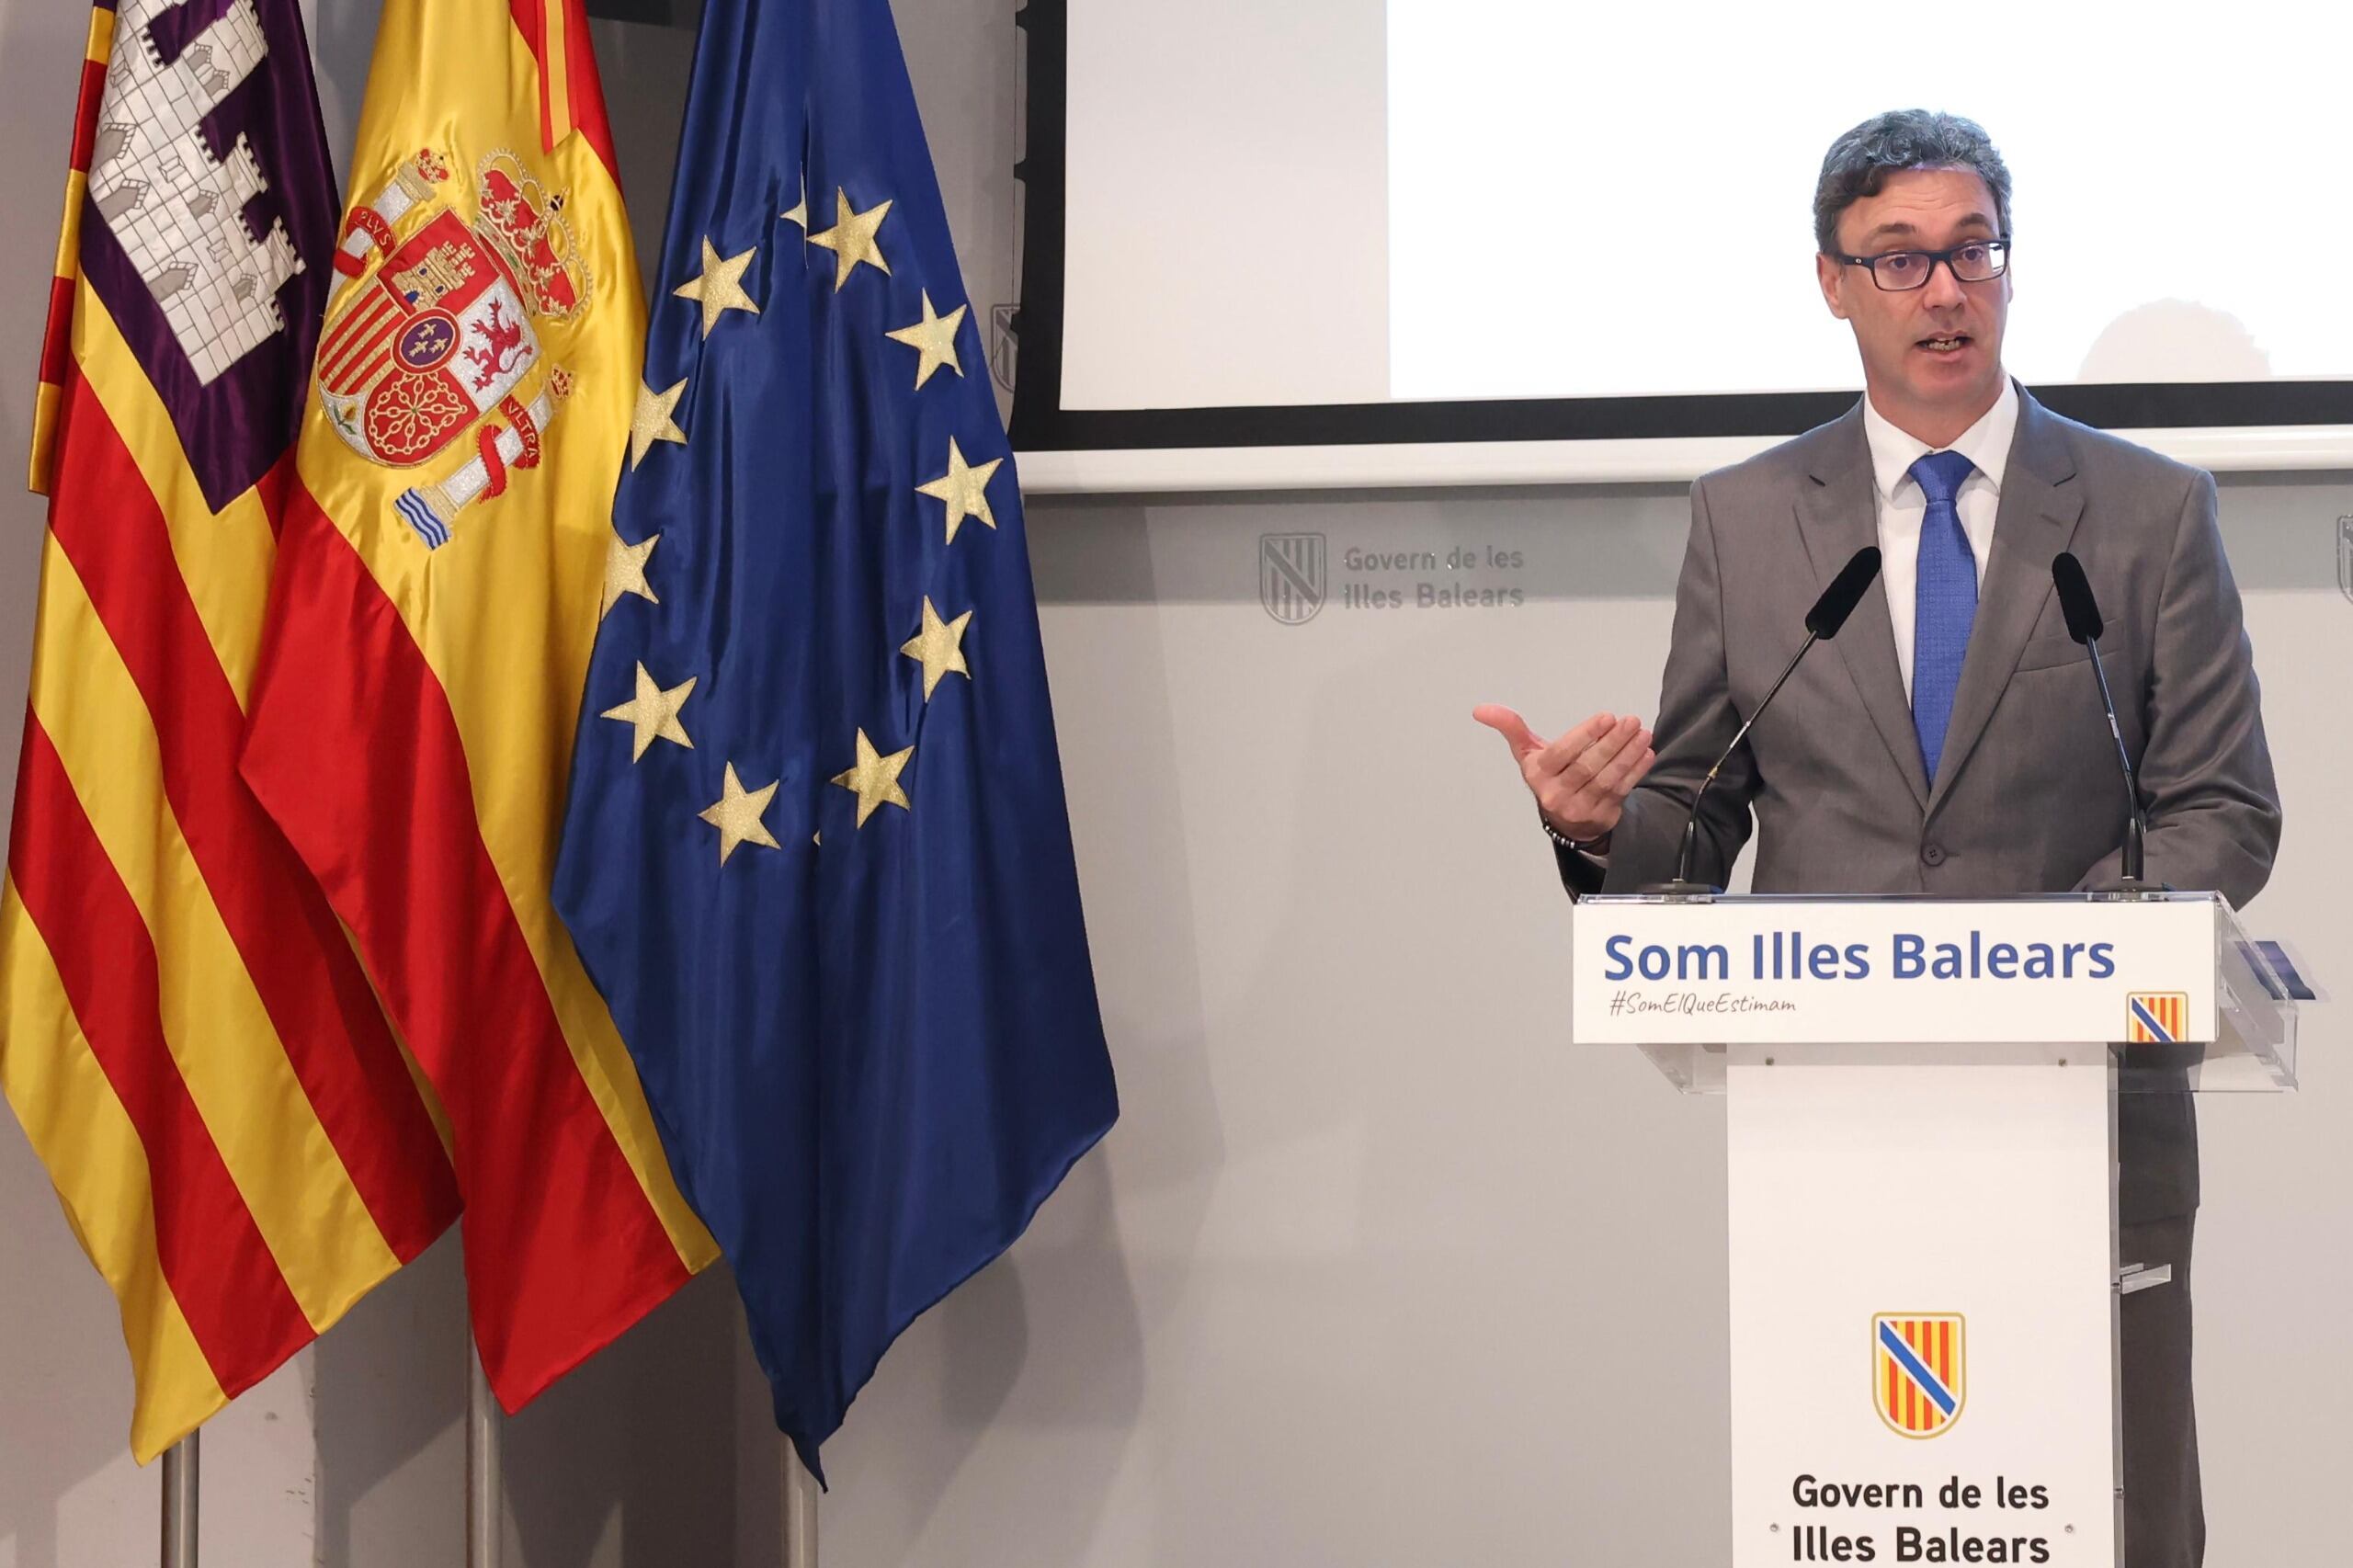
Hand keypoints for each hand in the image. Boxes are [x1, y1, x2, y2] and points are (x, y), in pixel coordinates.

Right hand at [1471, 706, 1654, 843]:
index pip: (1563, 754)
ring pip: (1607, 779)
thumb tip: (1480, 710)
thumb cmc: (1549, 777)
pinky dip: (1635, 771)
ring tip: (1642, 734)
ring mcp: (1581, 808)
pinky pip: (1621, 791)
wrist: (1565, 819)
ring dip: (1627, 755)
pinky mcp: (1602, 816)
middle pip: (1587, 767)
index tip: (1606, 718)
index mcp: (1539, 775)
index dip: (1585, 735)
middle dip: (1612, 742)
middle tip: (1630, 721)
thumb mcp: (1528, 754)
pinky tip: (1645, 753)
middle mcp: (1557, 795)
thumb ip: (1511, 728)